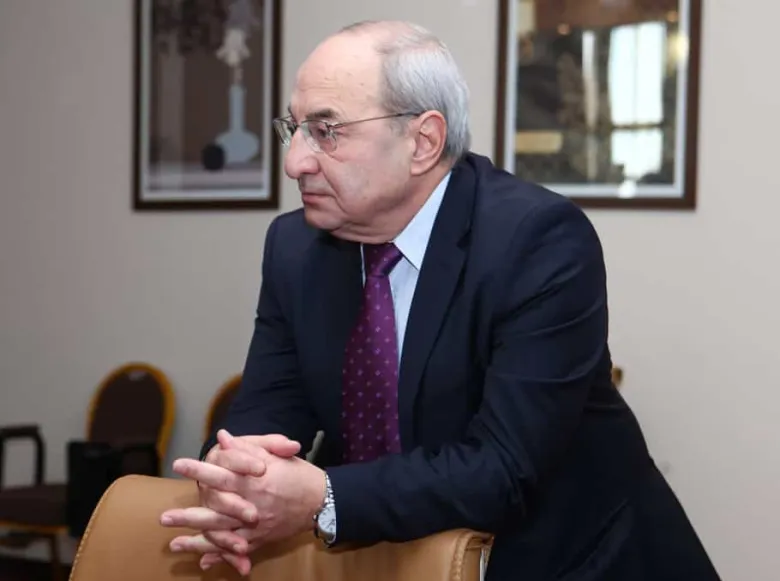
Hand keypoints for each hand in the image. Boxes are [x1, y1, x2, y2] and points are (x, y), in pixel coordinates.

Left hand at [160, 430, 325, 574]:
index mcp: (255, 480)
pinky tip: (202, 560)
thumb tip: (223, 437)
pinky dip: (220, 556)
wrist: (321, 500)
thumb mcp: (276, 453)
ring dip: (197, 540)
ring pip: (222, 535)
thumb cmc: (297, 473)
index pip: (221, 473)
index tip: (178, 464)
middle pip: (215, 510)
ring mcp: (256, 525)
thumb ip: (247, 447)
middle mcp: (252, 504)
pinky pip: (237, 549)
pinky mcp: (261, 538)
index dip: (199, 469)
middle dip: (188, 515)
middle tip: (164, 517)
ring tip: (173, 543)